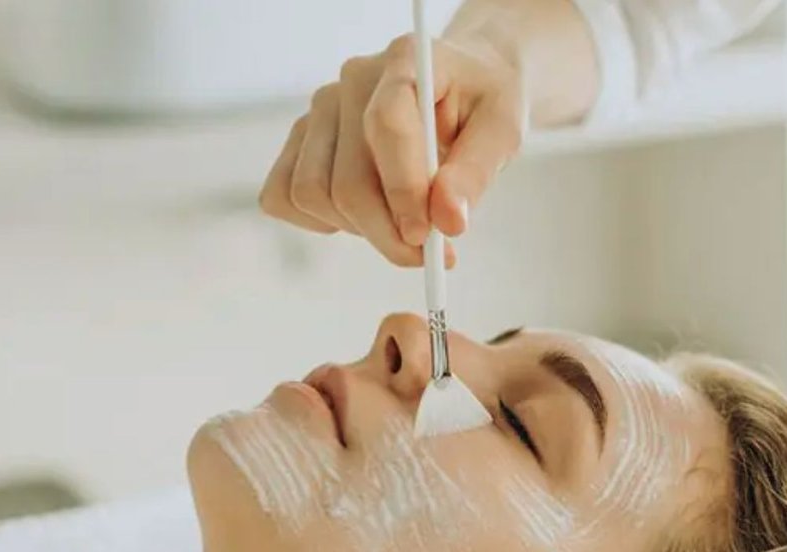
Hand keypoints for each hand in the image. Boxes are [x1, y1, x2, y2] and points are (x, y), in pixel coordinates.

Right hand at [259, 34, 527, 266]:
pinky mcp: (303, 138)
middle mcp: (352, 81)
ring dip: (359, 230)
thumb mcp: (503, 130)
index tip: (428, 236)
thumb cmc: (482, 103)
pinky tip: (361, 218)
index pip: (386, 126)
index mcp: (405, 62)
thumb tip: (448, 221)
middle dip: (388, 232)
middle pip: (347, 179)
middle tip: (429, 254)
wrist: (463, 82)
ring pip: (312, 193)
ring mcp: (320, 109)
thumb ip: (476, 172)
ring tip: (401, 224)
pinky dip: (320, 222)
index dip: (404, 191)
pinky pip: (283, 195)